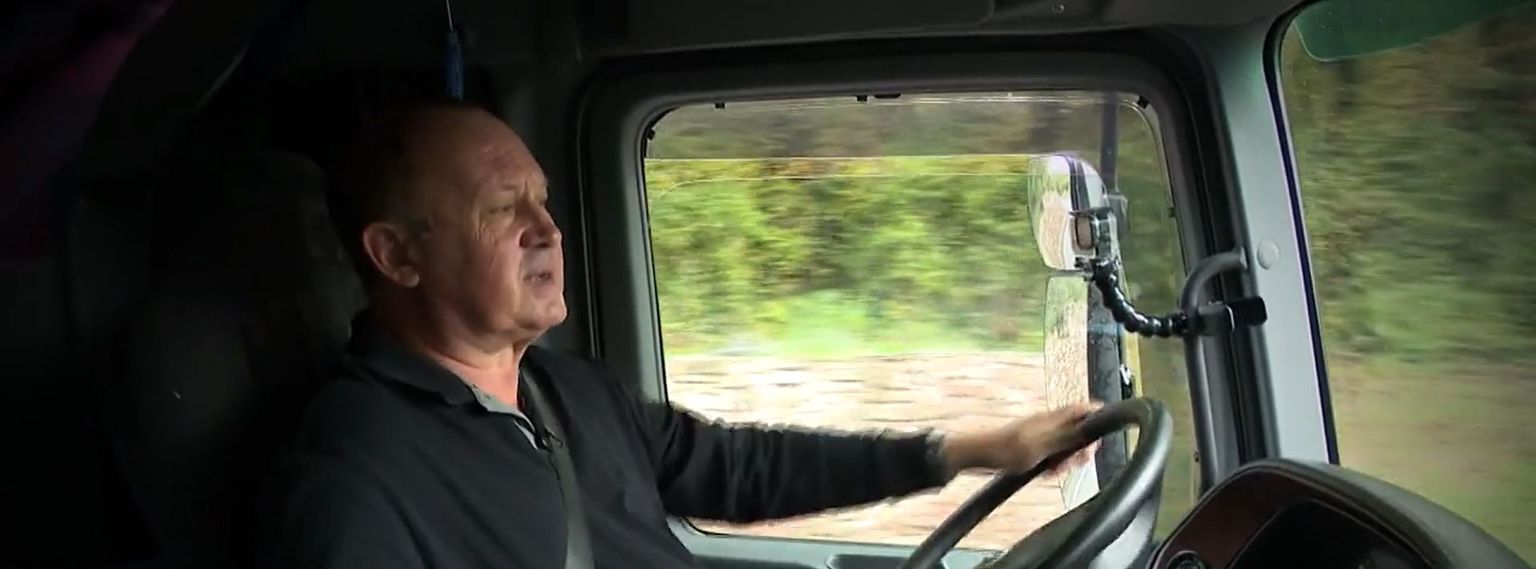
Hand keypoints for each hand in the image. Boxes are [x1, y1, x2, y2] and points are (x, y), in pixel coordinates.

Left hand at [939, 402, 1102, 477]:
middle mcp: (1048, 424)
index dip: (1097, 419)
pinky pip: (1053, 456)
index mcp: (1052, 419)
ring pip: (1066, 447)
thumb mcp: (1042, 446)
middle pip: (1078, 432)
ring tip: (1053, 470)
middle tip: (1070, 462)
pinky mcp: (1033, 447)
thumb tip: (1090, 425)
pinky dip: (1053, 465)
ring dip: (1065, 461)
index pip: (1083, 410)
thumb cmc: (1004, 450)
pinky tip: (1044, 472)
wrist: (977, 456)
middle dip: (1080, 450)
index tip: (1098, 440)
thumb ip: (1067, 436)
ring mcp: (1041, 435)